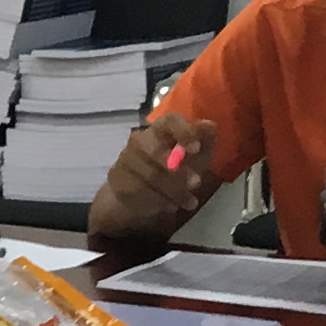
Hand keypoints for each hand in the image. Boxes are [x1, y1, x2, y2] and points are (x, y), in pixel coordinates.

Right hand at [108, 112, 220, 227]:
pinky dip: (159, 200)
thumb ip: (204, 140)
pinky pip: (139, 190)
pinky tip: (169, 205)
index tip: (196, 149)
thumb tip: (209, 125)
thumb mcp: (196, 157)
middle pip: (155, 150)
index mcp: (162, 128)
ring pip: (150, 175)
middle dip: (178, 169)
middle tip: (196, 183)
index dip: (184, 132)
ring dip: (174, 191)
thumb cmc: (174, 169)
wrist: (139, 192)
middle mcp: (140, 139)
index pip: (170, 120)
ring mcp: (125, 158)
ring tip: (189, 202)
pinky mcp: (116, 177)